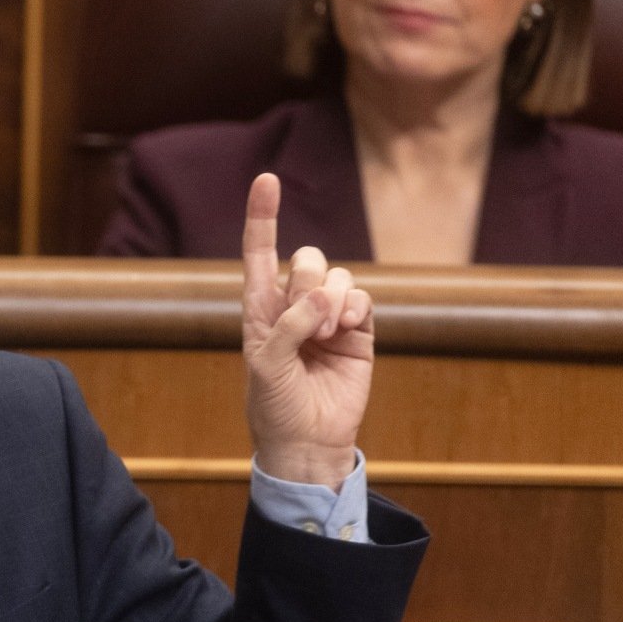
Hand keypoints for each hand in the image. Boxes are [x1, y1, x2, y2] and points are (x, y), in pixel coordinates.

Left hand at [240, 173, 373, 490]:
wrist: (308, 442)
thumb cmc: (274, 406)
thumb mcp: (266, 366)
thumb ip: (287, 326)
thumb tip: (323, 297)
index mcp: (260, 309)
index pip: (259, 253)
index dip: (263, 216)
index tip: (267, 179)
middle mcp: (294, 306)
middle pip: (308, 258)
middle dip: (308, 281)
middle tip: (306, 322)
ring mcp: (329, 317)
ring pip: (339, 276)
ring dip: (333, 299)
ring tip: (325, 333)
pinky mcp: (359, 331)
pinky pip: (363, 297)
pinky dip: (355, 307)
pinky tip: (346, 328)